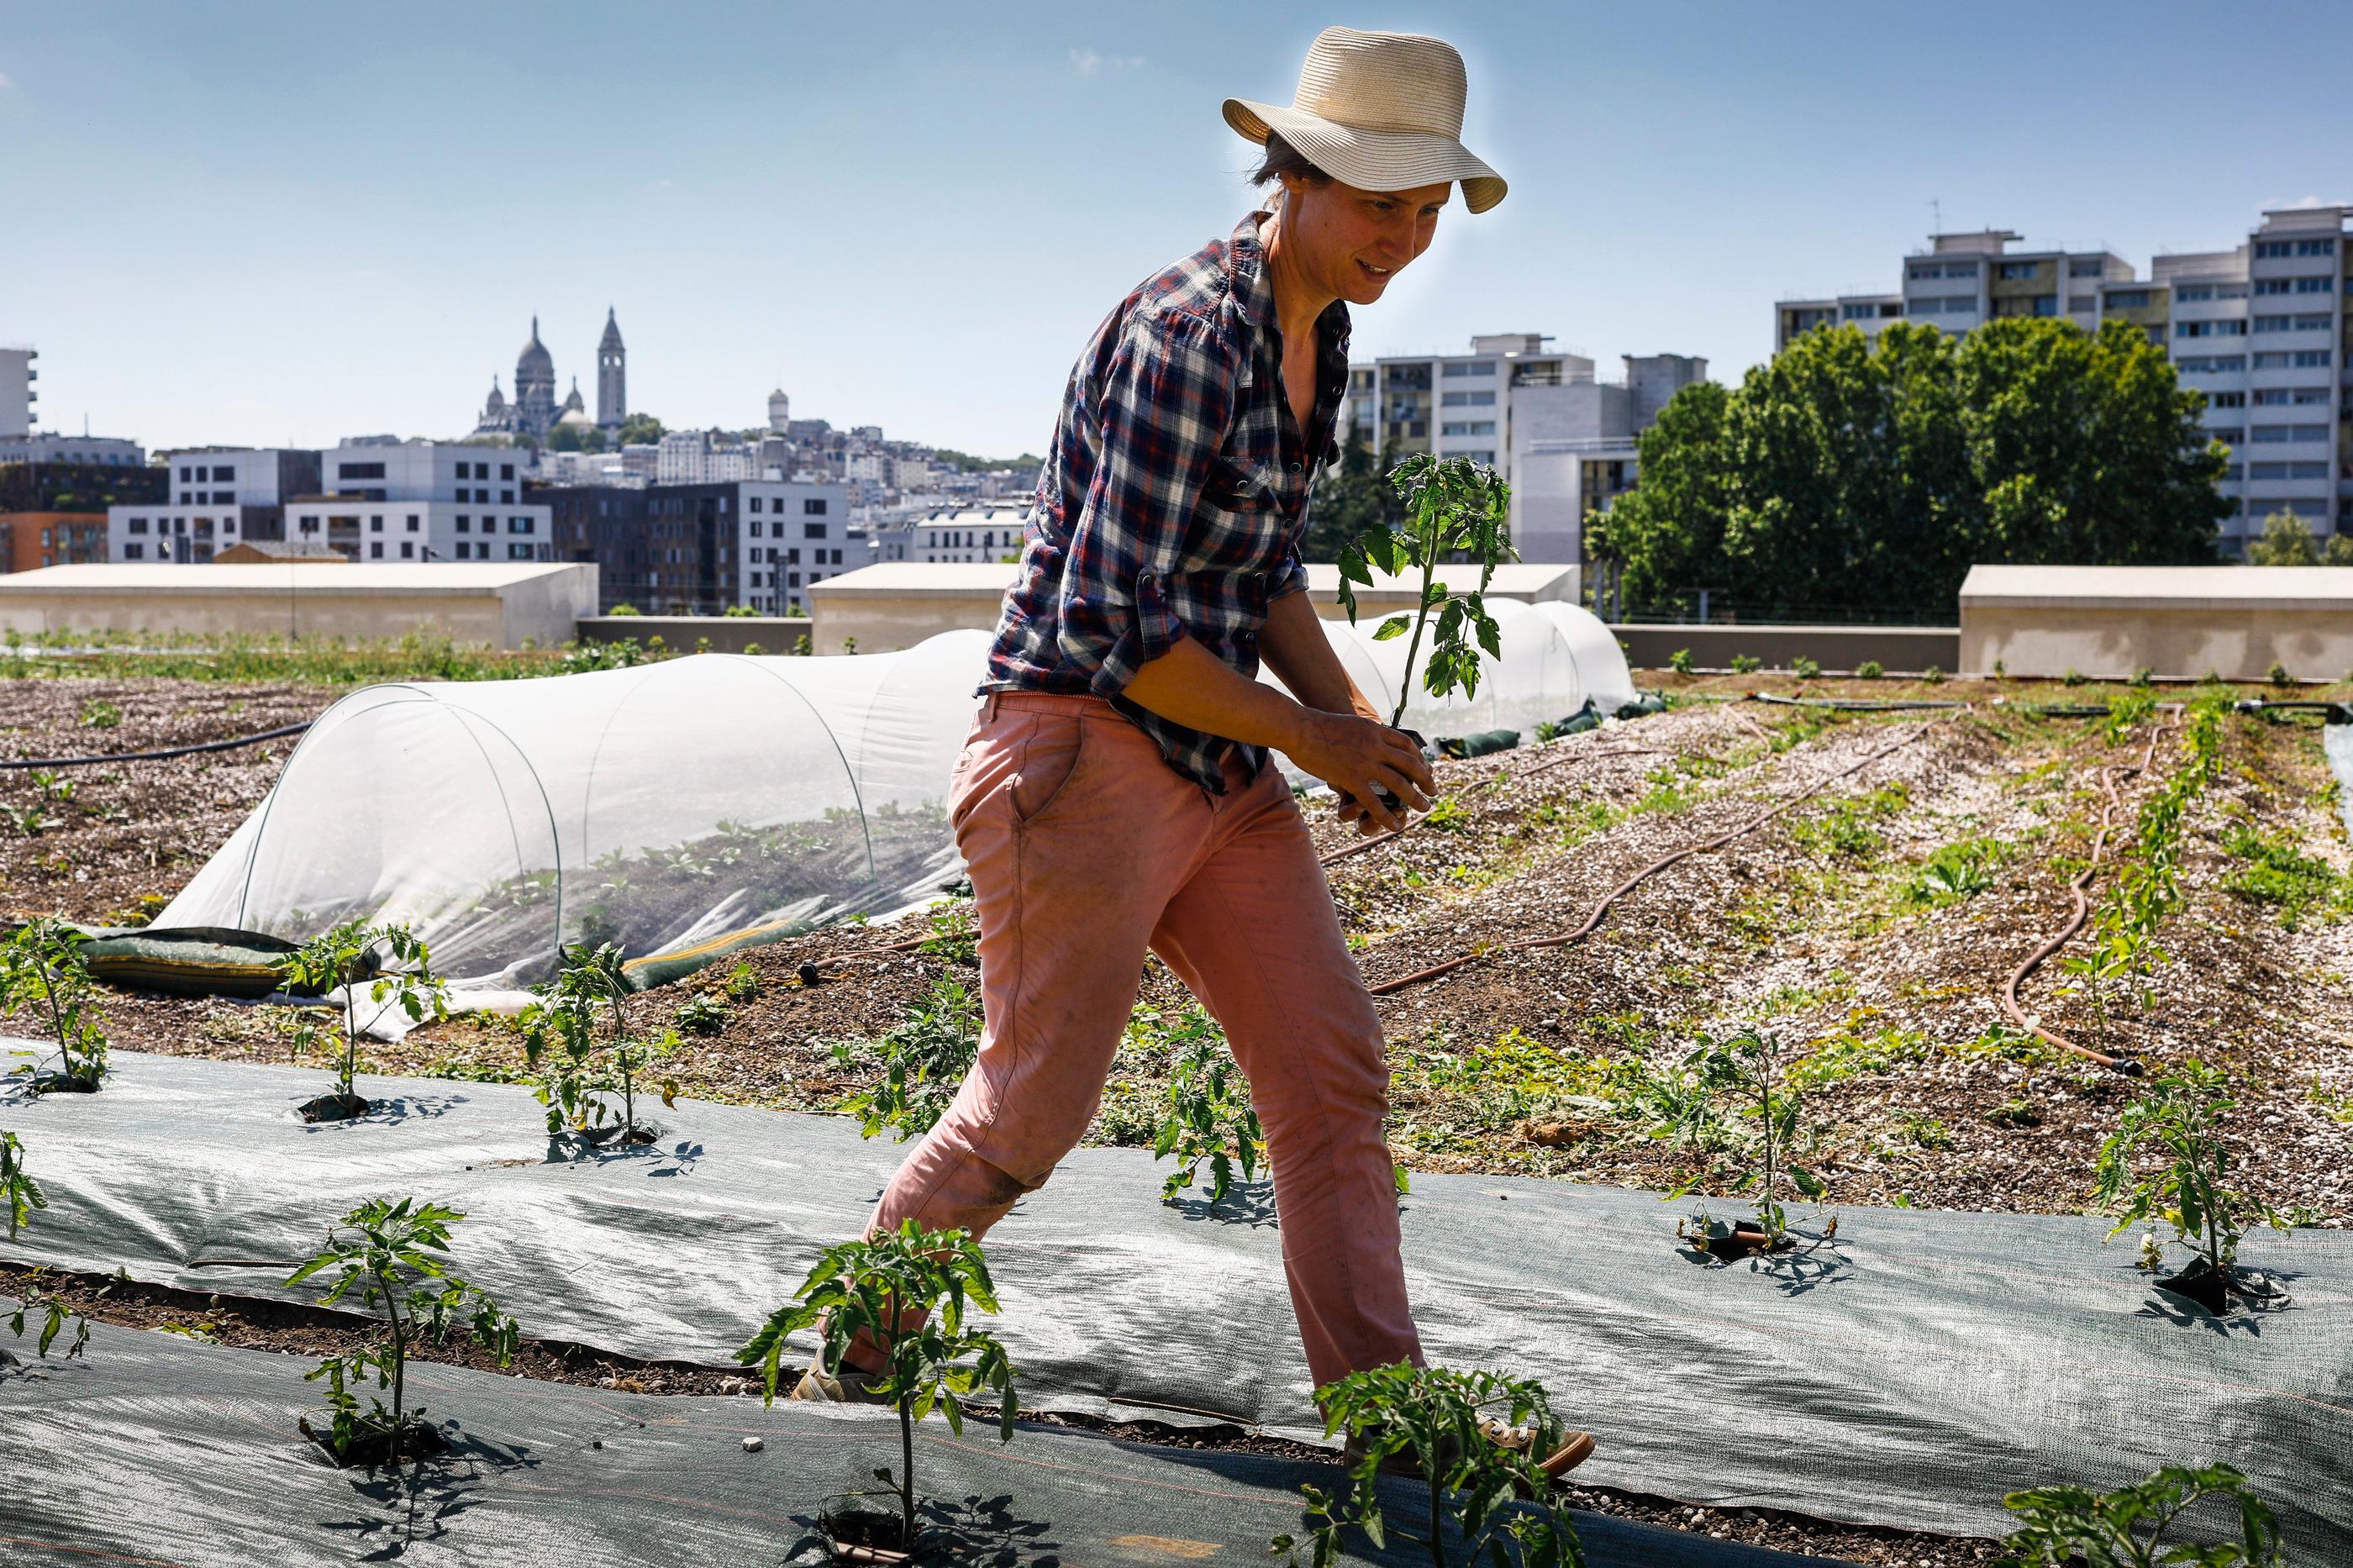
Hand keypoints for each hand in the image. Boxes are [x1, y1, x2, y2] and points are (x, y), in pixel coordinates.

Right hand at [1284, 709, 1433, 832]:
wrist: (1300, 728)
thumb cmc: (1319, 726)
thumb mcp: (1351, 724)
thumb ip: (1365, 734)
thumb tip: (1373, 739)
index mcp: (1376, 730)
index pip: (1407, 744)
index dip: (1420, 758)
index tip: (1426, 769)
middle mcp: (1376, 745)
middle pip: (1410, 764)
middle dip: (1425, 780)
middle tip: (1434, 791)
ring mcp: (1365, 763)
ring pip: (1398, 784)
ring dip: (1414, 798)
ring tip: (1424, 808)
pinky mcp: (1351, 778)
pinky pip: (1374, 801)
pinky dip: (1386, 815)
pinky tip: (1395, 824)